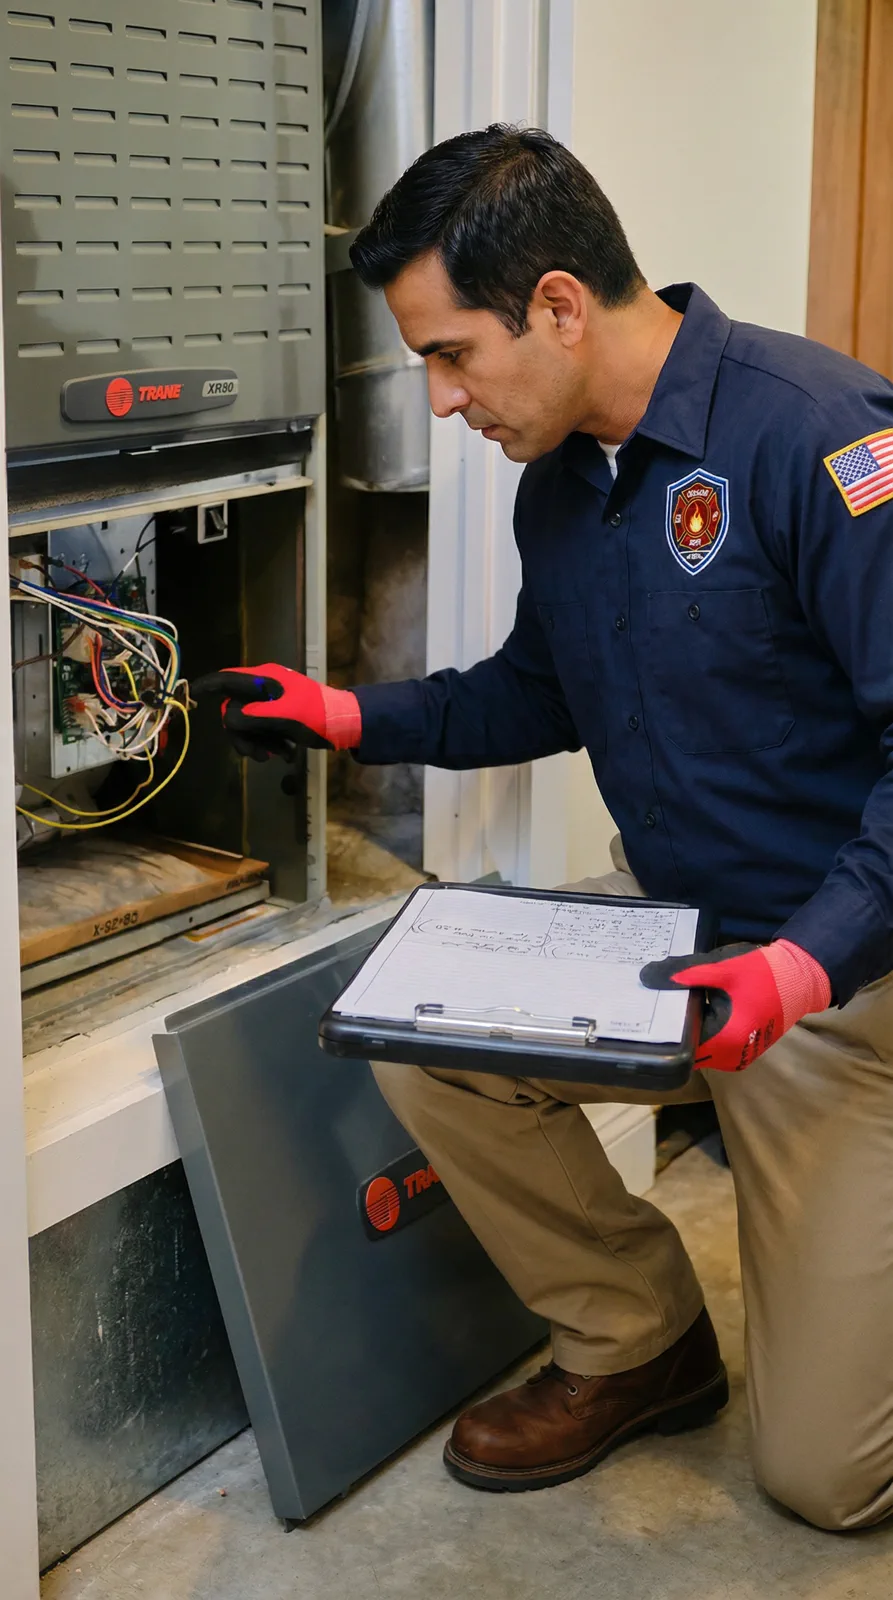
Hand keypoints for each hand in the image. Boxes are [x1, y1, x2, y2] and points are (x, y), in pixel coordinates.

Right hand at [192, 663, 361, 761]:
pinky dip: (269, 743)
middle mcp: (264, 688)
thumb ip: (253, 717)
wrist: (346, 724)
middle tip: (256, 755)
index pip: (227, 679)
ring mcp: (272, 703)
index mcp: (264, 680)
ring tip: (275, 756)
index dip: (208, 686)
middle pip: (234, 710)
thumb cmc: (317, 715)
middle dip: (241, 734)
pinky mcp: (280, 717)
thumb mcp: (285, 717)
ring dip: (257, 742)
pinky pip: (263, 730)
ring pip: (247, 724)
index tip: (191, 695)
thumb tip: (228, 719)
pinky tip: (284, 753)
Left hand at [639, 940, 830, 1072]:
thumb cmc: (762, 974)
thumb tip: (647, 977)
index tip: (650, 1007)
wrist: (799, 979)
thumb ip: (685, 974)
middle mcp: (730, 1057)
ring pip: (702, 1049)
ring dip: (691, 1029)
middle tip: (657, 1002)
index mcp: (724, 1040)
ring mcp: (739, 1057)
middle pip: (689, 1048)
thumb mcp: (721, 969)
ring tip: (674, 1003)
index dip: (664, 1026)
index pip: (680, 1043)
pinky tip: (698, 1009)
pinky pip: (715, 1047)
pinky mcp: (744, 1051)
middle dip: (676, 1027)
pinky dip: (705, 1031)